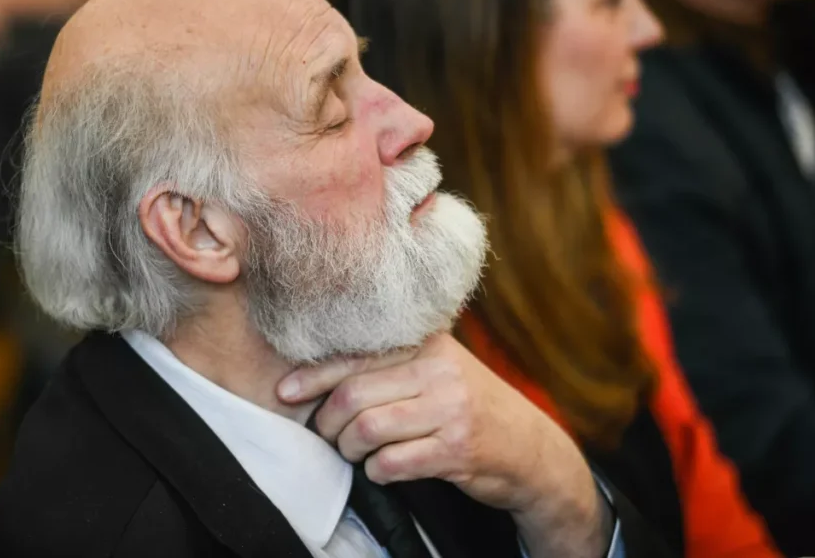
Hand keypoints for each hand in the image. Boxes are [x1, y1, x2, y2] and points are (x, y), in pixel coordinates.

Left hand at [277, 333, 612, 557]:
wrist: (530, 447)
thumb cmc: (469, 405)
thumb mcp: (438, 369)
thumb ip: (392, 362)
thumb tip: (319, 370)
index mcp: (428, 343)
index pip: (355, 355)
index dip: (312, 375)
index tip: (285, 392)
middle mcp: (438, 370)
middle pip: (353, 394)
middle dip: (327, 422)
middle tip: (325, 435)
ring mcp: (450, 409)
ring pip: (367, 429)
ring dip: (349, 449)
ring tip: (353, 453)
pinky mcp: (457, 449)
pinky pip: (393, 463)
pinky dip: (377, 471)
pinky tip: (381, 470)